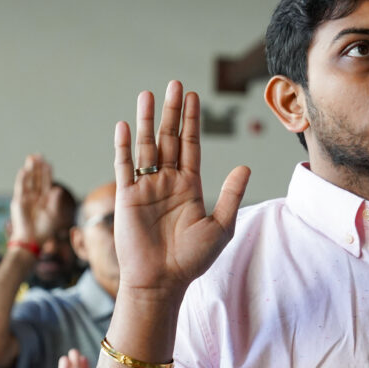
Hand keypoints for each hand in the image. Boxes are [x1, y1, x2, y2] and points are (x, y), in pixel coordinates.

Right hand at [10, 154, 54, 244]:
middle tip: (38, 155)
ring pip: (28, 181)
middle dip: (37, 167)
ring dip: (29, 170)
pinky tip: (24, 171)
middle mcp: (34, 197)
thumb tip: (58, 189)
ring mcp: (25, 199)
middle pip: (36, 179)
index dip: (47, 173)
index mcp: (44, 199)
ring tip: (31, 158)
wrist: (31, 241)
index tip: (48, 162)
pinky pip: (20, 188)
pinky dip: (22, 180)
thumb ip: (54, 202)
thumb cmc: (43, 230)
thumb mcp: (52, 215)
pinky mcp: (18, 202)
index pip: (45, 182)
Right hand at [113, 81, 250, 300]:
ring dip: (147, 121)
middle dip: (172, 112)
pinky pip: (125, 166)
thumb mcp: (220, 226)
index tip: (192, 96)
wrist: (162, 282)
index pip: (190, 145)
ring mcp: (146, 188)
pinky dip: (124, 146)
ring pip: (146, 146)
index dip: (191, 120)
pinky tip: (124, 126)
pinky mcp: (127, 198)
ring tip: (148, 95)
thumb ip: (230, 195)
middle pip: (169, 138)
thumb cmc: (192, 260)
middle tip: (174, 84)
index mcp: (189, 186)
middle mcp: (167, 182)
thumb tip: (244, 167)